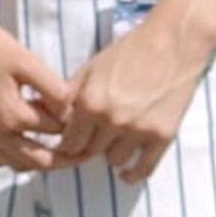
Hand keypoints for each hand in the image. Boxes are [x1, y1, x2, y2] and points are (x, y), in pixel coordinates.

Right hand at [0, 11, 74, 172]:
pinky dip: (16, 157)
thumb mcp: (24, 60)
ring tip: (57, 149)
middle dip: (65, 156)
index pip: (56, 129)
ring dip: (41, 159)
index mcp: (13, 116)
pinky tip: (24, 143)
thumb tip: (68, 107)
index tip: (82, 113)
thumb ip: (51, 87)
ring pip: (20, 165)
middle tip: (82, 150)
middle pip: (41, 159)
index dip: (74, 122)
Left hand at [59, 2, 206, 181]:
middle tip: (98, 135)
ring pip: (115, 160)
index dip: (70, 141)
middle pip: (90, 153)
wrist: (173, 42)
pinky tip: (128, 173)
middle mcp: (112, 120)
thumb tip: (42, 112)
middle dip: (91, 145)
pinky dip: (133, 174)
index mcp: (90, 102)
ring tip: (120, 137)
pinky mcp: (162, 136)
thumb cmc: (130, 51)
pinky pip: (143, 169)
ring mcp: (138, 130)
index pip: (69, 142)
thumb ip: (69, 95)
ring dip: (114, 152)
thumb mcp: (92, 68)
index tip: (76, 138)